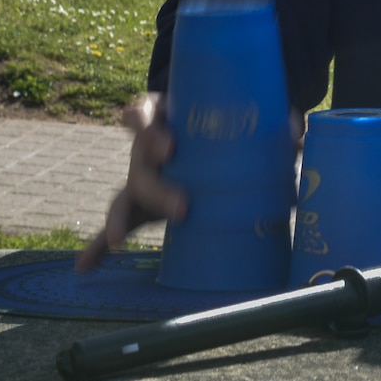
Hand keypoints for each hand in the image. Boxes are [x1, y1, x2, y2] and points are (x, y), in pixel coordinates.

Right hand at [78, 95, 307, 273]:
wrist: (210, 141)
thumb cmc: (225, 129)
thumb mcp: (245, 123)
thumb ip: (271, 129)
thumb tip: (295, 134)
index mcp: (166, 119)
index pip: (144, 114)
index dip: (147, 125)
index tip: (170, 146)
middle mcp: (146, 150)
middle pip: (139, 162)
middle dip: (156, 185)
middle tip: (184, 205)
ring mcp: (140, 179)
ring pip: (123, 196)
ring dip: (118, 220)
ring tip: (120, 241)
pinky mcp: (139, 207)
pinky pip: (114, 226)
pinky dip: (97, 247)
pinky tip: (85, 267)